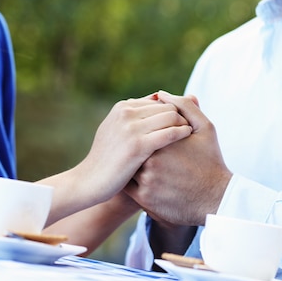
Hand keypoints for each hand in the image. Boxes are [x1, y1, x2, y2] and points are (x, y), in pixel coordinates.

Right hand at [78, 93, 192, 201]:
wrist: (89, 181)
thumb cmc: (107, 160)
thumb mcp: (117, 132)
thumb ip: (136, 116)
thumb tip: (158, 99)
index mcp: (122, 107)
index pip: (158, 101)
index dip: (172, 111)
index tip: (182, 123)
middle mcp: (126, 113)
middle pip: (167, 106)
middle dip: (180, 116)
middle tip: (192, 128)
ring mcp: (131, 128)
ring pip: (171, 116)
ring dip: (183, 123)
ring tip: (191, 135)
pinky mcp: (138, 145)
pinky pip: (169, 133)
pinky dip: (182, 133)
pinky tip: (187, 140)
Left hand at [125, 91, 231, 225]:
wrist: (217, 199)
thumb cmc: (211, 160)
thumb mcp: (205, 129)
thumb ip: (184, 107)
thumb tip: (162, 94)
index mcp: (163, 141)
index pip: (141, 127)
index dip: (144, 129)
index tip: (151, 132)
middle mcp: (151, 162)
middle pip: (131, 145)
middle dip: (135, 145)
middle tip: (143, 146)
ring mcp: (146, 182)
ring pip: (127, 165)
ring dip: (129, 162)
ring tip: (138, 160)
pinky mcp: (144, 199)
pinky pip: (127, 185)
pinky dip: (128, 179)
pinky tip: (139, 176)